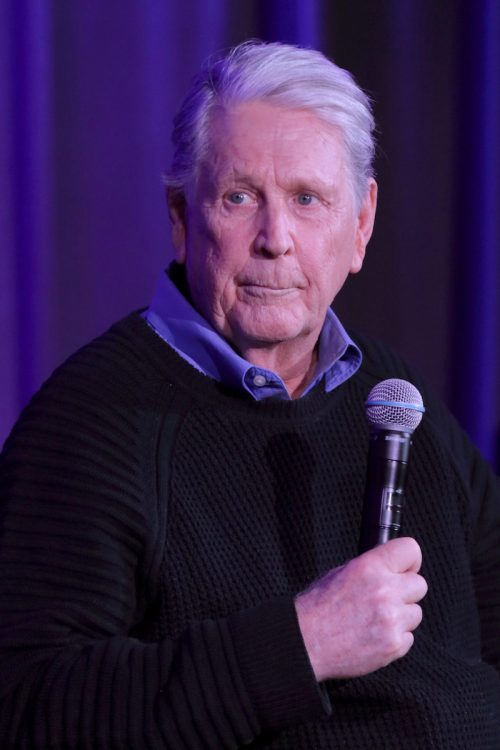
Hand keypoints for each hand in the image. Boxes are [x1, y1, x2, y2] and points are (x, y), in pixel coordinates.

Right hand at [294, 537, 426, 680]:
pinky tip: (374, 635)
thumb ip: (371, 568)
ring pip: (416, 613)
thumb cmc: (318, 607)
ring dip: (401, 616)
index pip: (411, 550)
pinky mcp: (394, 645)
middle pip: (420, 584)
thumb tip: (392, 567)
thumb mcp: (340, 572)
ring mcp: (392, 620)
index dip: (409, 560)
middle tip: (387, 597)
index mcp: (370, 567)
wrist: (306, 642)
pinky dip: (395, 637)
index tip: (405, 568)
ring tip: (376, 619)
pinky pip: (409, 637)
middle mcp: (385, 590)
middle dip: (405, 590)